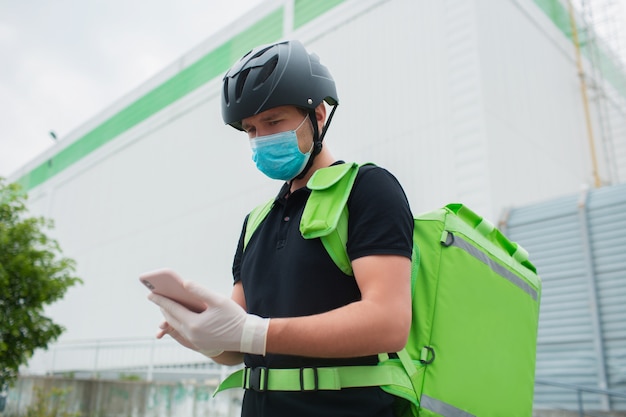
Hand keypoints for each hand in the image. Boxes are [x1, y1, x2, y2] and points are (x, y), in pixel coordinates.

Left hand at [148, 281, 268, 355]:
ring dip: (170, 316)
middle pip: (171, 319)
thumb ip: (200, 291)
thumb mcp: (218, 300)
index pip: (172, 309)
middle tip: (156, 297)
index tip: (150, 293)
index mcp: (194, 324)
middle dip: (163, 308)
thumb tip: (184, 283)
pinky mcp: (200, 345)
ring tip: (167, 306)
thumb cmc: (234, 317)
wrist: (247, 337)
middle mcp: (191, 335)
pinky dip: (179, 323)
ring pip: (177, 327)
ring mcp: (195, 342)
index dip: (160, 300)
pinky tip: (181, 317)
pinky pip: (184, 332)